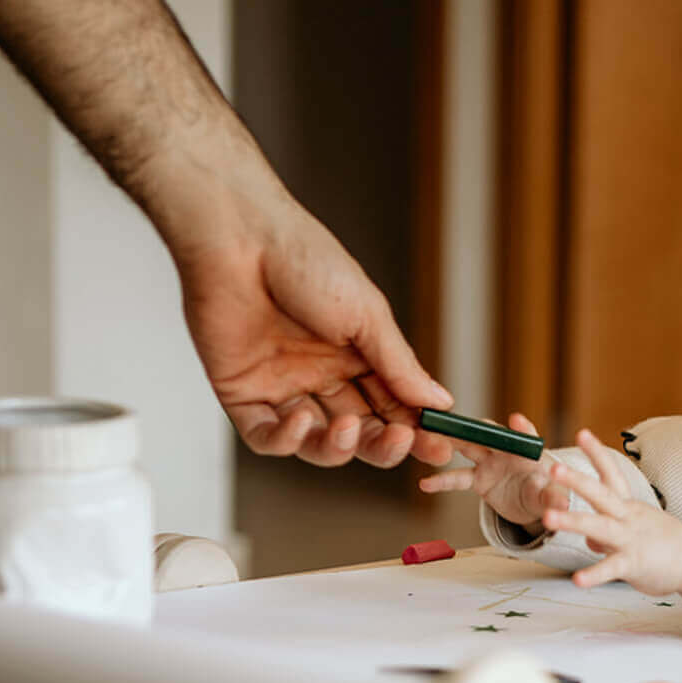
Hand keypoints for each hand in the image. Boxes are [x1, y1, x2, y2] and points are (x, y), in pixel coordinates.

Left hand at [173, 194, 456, 469]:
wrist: (238, 235)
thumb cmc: (304, 259)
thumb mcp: (367, 315)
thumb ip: (401, 366)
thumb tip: (441, 402)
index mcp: (355, 354)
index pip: (392, 406)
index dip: (417, 430)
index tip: (443, 447)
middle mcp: (319, 374)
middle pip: (359, 432)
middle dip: (383, 445)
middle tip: (404, 442)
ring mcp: (280, 386)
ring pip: (316, 442)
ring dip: (338, 447)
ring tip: (347, 428)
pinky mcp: (241, 393)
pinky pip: (266, 436)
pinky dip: (286, 440)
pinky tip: (300, 421)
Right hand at [417, 413, 570, 525]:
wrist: (533, 504)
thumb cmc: (547, 492)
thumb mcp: (552, 498)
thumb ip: (554, 499)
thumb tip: (563, 505)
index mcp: (529, 451)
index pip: (525, 436)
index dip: (520, 428)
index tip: (516, 421)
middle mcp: (506, 451)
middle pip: (488, 434)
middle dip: (473, 428)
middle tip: (456, 422)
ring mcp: (489, 462)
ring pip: (467, 448)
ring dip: (450, 442)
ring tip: (430, 440)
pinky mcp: (477, 478)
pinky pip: (457, 479)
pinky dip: (441, 481)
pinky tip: (425, 484)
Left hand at [546, 431, 681, 613]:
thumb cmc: (662, 543)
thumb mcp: (634, 529)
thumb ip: (608, 529)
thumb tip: (589, 539)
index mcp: (627, 505)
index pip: (611, 474)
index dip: (597, 453)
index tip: (581, 433)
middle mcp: (627, 517)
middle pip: (600, 493)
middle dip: (576, 480)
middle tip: (553, 468)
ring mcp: (630, 539)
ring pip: (599, 526)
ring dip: (573, 520)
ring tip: (547, 517)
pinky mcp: (634, 564)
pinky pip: (611, 569)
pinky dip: (594, 574)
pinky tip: (577, 580)